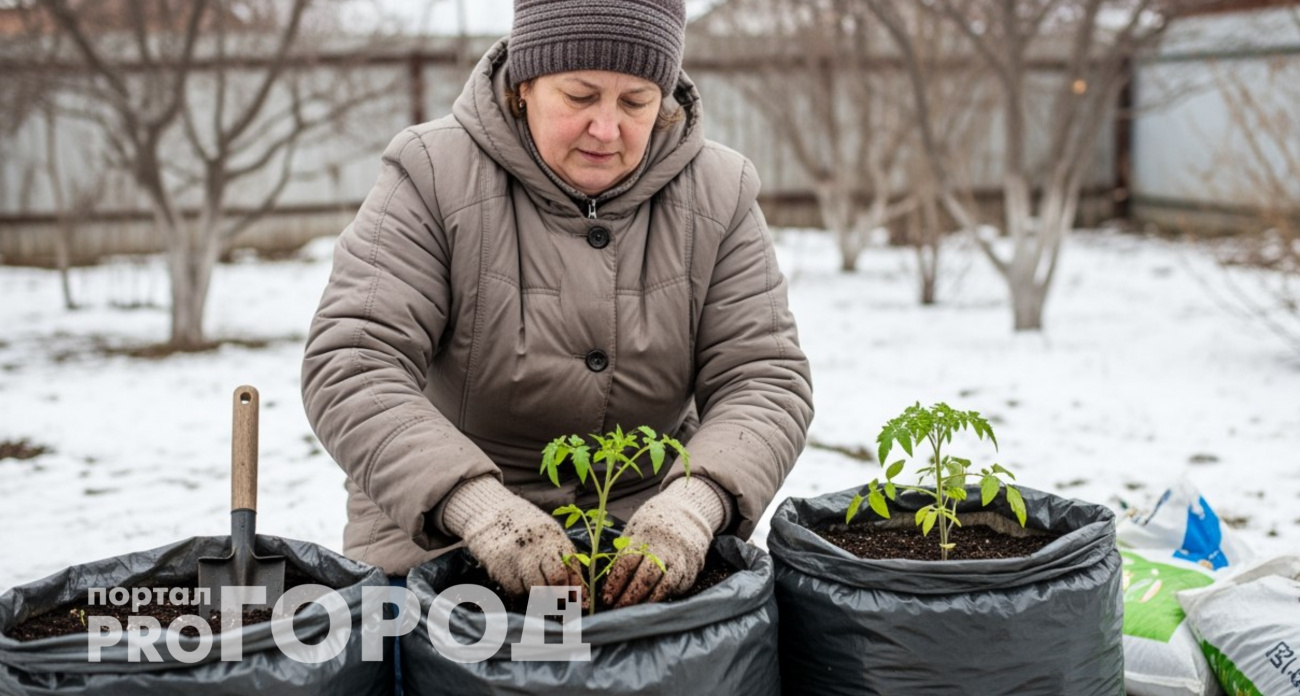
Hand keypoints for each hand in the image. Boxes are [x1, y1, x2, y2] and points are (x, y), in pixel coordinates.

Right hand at [441, 475, 583, 598]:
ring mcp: (519, 558)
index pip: (572, 567)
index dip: (577, 588)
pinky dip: (522, 595)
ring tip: (542, 599)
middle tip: (561, 606)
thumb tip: (577, 588)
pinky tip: (521, 588)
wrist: (488, 511)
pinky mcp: (501, 568)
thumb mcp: (547, 532)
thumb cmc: (523, 525)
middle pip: (557, 579)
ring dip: (543, 600)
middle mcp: (538, 547)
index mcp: (554, 537)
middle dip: (561, 597)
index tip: (577, 602)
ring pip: (538, 590)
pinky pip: (517, 592)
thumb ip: (561, 555)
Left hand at [601, 477, 728, 607]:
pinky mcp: (693, 568)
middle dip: (630, 597)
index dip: (615, 583)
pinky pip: (678, 587)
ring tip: (635, 611)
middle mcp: (664, 548)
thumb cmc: (654, 524)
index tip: (607, 597)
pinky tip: (653, 601)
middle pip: (645, 578)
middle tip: (618, 608)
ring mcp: (681, 558)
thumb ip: (625, 552)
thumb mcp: (636, 529)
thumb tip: (610, 581)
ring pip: (664, 586)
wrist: (689, 511)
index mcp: (645, 536)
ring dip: (647, 602)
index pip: (627, 563)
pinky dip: (664, 596)